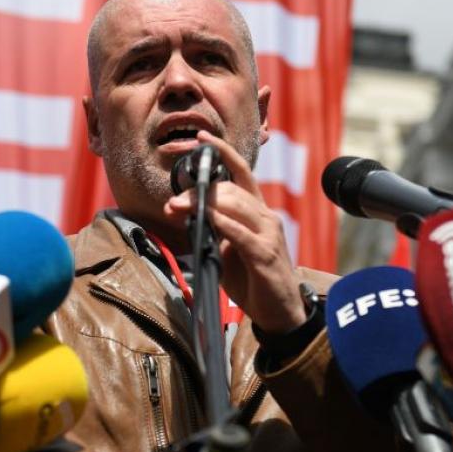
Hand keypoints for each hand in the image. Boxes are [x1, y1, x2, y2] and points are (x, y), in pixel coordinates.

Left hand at [164, 130, 305, 333]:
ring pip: (235, 206)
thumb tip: (188, 217)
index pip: (242, 174)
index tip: (202, 139)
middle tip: (172, 202)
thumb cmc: (254, 280)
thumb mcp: (227, 251)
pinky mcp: (265, 254)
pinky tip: (207, 219)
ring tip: (178, 208)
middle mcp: (265, 217)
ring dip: (203, 204)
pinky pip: (241, 233)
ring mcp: (268, 234)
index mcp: (257, 213)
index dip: (224, 154)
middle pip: (230, 190)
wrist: (280, 312)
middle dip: (198, 191)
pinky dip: (222, 223)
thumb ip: (212, 231)